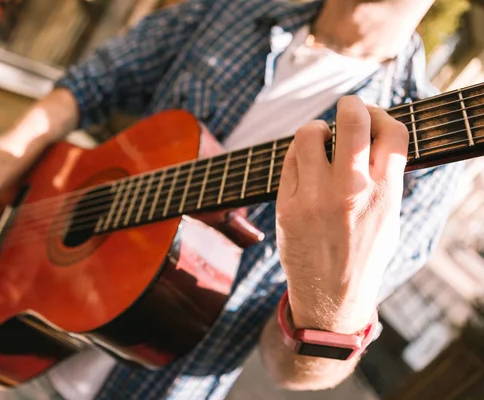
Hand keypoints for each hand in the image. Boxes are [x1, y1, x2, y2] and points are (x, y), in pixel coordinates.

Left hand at [276, 96, 407, 333]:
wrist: (331, 295)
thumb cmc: (363, 254)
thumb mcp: (389, 217)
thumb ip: (385, 177)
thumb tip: (374, 134)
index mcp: (385, 194)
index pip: (392, 131)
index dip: (383, 115)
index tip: (374, 116)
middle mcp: (351, 191)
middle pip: (354, 120)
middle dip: (351, 105)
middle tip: (347, 107)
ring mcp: (315, 197)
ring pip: (311, 133)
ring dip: (318, 128)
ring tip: (321, 139)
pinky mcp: (286, 205)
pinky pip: (290, 159)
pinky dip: (299, 151)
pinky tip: (304, 160)